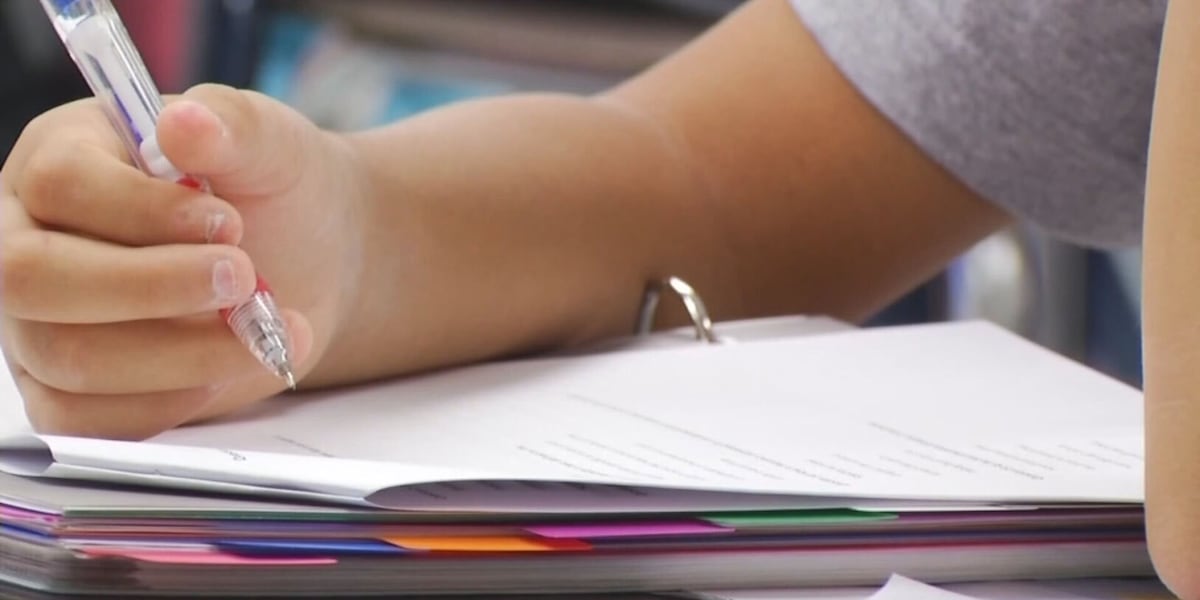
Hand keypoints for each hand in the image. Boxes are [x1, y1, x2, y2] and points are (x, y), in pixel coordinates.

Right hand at [0, 84, 366, 438]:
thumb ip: (231, 126)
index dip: (142, 211)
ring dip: (180, 353)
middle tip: (243, 278)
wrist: (307, 261)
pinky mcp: (67, 389)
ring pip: (65, 357)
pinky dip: (170, 400)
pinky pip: (86, 419)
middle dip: (149, 287)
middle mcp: (28, 237)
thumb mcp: (269, 144)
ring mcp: (37, 320)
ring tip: (263, 330)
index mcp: (62, 157)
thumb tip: (185, 123)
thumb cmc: (271, 192)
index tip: (229, 223)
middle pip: (30, 277)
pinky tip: (231, 368)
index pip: (58, 184)